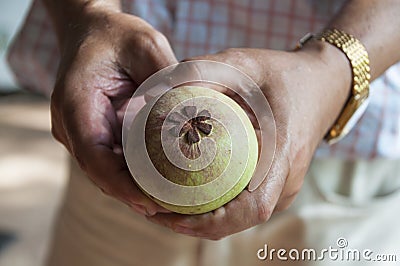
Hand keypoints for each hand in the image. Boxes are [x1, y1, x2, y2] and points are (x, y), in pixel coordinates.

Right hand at [50, 8, 177, 215]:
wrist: (93, 31)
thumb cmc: (116, 35)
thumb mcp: (146, 46)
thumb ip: (165, 79)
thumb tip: (191, 114)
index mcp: (76, 103)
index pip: (94, 156)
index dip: (121, 184)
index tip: (151, 202)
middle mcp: (71, 122)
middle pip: (99, 171)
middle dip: (131, 195)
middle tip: (169, 211)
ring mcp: (80, 130)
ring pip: (105, 170)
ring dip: (133, 188)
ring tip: (168, 204)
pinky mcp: (93, 131)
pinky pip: (111, 159)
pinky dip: (132, 173)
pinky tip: (159, 182)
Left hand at [147, 42, 351, 238]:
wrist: (325, 84)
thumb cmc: (283, 73)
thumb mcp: (244, 63)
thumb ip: (202, 71)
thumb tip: (151, 93)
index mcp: (284, 152)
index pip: (254, 206)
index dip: (215, 221)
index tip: (175, 219)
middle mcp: (288, 178)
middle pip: (242, 220)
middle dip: (198, 225)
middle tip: (156, 212)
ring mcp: (286, 185)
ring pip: (243, 218)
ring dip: (206, 220)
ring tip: (166, 207)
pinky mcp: (279, 183)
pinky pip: (247, 205)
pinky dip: (218, 208)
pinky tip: (190, 194)